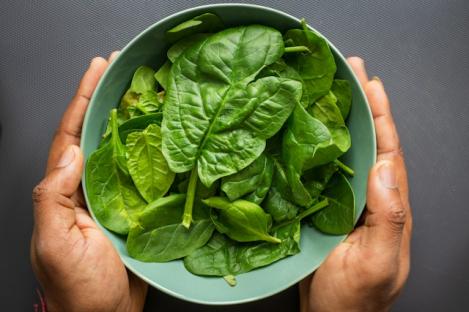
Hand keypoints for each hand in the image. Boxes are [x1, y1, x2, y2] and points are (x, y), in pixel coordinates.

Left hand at [30, 53, 147, 311]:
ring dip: (133, 119)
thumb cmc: (77, 287)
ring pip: (123, 149)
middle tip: (125, 69)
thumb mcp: (53, 243)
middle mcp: (89, 186)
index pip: (71, 135)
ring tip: (147, 91)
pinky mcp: (136, 208)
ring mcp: (114, 196)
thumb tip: (70, 153)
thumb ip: (53, 198)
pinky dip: (153, 151)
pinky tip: (166, 136)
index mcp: (65, 190)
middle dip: (107, 99)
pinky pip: (144, 173)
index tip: (98, 70)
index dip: (83, 100)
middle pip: (97, 133)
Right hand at [300, 57, 411, 311]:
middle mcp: (369, 196)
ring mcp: (345, 201)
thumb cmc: (353, 300)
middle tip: (348, 71)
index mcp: (388, 204)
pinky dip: (315, 145)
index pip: (388, 150)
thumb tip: (386, 167)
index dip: (380, 114)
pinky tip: (304, 130)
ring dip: (338, 119)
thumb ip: (390, 218)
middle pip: (368, 141)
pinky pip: (321, 169)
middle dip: (361, 104)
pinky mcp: (323, 207)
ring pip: (344, 151)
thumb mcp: (377, 263)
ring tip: (327, 89)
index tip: (370, 83)